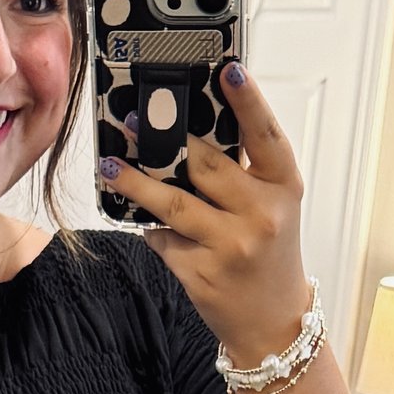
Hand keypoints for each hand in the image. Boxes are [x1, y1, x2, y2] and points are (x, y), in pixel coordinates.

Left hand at [98, 61, 308, 369]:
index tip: (227, 69)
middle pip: (206, 164)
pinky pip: (163, 238)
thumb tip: (187, 127)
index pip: (266, 135)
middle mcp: (261, 215)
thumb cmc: (268, 252)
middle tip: (136, 118)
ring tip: (109, 165)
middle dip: (167, 139)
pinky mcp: (201, 273)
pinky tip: (143, 220)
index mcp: (283, 187)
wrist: (273, 324)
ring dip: (135, 181)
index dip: (248, 100)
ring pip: (173, 202)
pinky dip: (151, 228)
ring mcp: (231, 246)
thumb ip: (242, 169)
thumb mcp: (271, 206)